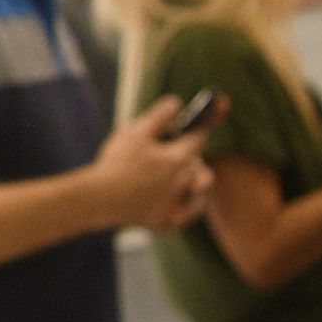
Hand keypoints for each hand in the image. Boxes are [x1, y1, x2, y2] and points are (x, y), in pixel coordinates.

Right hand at [89, 108, 212, 231]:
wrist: (99, 199)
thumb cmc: (116, 164)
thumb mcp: (135, 133)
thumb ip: (159, 117)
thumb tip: (177, 101)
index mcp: (178, 157)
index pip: (200, 136)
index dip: (209, 120)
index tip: (222, 104)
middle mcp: (184, 181)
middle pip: (200, 163)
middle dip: (193, 154)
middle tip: (176, 149)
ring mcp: (178, 203)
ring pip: (202, 188)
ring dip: (197, 178)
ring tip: (181, 173)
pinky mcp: (169, 220)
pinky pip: (190, 211)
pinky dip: (189, 202)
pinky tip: (179, 197)